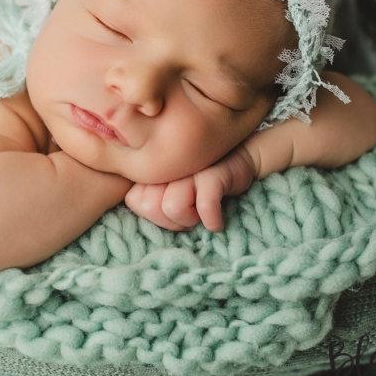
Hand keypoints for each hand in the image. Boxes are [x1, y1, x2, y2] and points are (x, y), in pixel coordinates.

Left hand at [123, 144, 257, 232]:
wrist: (241, 154)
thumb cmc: (199, 177)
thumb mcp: (168, 187)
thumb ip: (149, 197)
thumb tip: (142, 210)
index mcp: (152, 165)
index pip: (134, 201)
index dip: (155, 214)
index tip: (173, 206)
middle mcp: (167, 162)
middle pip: (150, 206)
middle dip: (171, 220)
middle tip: (189, 211)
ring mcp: (191, 166)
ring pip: (173, 207)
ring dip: (190, 220)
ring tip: (201, 211)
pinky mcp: (214, 172)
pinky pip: (205, 205)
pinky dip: (212, 220)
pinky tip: (216, 221)